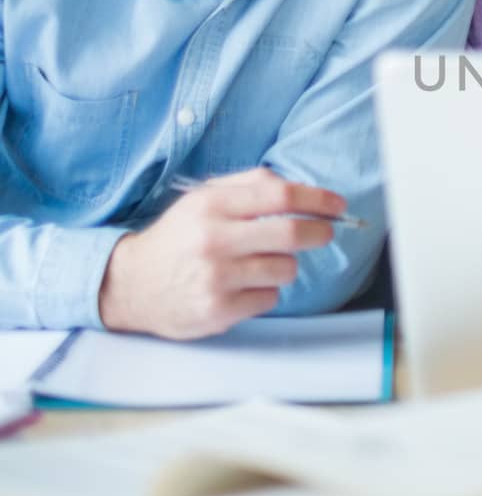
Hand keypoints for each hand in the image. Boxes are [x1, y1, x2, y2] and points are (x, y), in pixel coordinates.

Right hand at [98, 168, 346, 339]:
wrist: (130, 285)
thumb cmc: (178, 238)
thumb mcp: (202, 199)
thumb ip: (248, 186)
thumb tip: (298, 188)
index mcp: (211, 206)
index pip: (279, 195)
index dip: (317, 199)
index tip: (336, 205)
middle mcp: (213, 240)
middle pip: (290, 233)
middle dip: (318, 232)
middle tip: (323, 233)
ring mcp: (216, 278)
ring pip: (285, 268)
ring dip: (286, 265)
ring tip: (262, 263)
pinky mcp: (218, 310)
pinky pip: (269, 298)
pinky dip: (266, 291)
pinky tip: (242, 286)